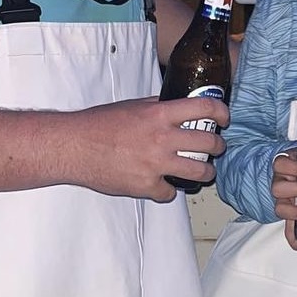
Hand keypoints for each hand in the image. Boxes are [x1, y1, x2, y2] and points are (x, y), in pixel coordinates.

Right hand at [76, 96, 228, 201]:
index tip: (224, 119)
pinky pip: (170, 192)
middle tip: (216, 148)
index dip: (222, 113)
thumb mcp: (132, 105)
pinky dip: (168, 190)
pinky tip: (162, 185)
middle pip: (209, 144)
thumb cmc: (98, 124)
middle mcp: (162, 138)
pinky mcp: (146, 186)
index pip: (205, 109)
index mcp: (159, 114)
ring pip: (200, 172)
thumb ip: (157, 106)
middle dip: (218, 147)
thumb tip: (176, 104)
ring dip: (206, 173)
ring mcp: (156, 164)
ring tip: (204, 172)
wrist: (73, 147)